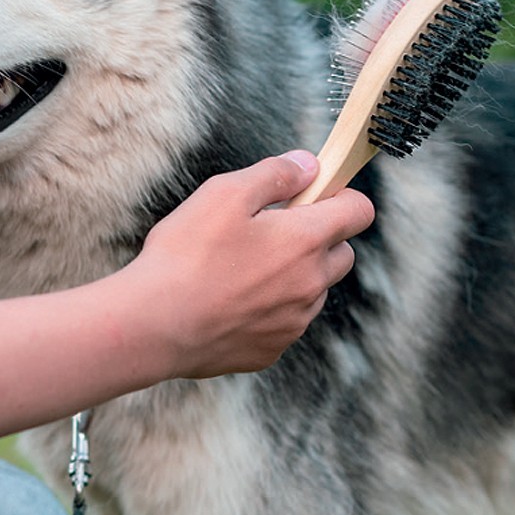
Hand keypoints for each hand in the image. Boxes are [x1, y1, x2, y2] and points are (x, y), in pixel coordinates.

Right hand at [124, 151, 374, 378]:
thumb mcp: (224, 193)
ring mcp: (293, 322)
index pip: (359, 211)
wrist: (155, 325)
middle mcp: (311, 284)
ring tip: (239, 268)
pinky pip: (284, 322)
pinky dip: (268, 309)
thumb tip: (308, 165)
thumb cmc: (186, 255)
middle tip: (268, 231)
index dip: (339, 196)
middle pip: (342, 253)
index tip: (308, 195)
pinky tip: (227, 301)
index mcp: (305, 240)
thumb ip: (274, 174)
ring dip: (293, 276)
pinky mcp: (271, 349)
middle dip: (318, 238)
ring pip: (313, 290)